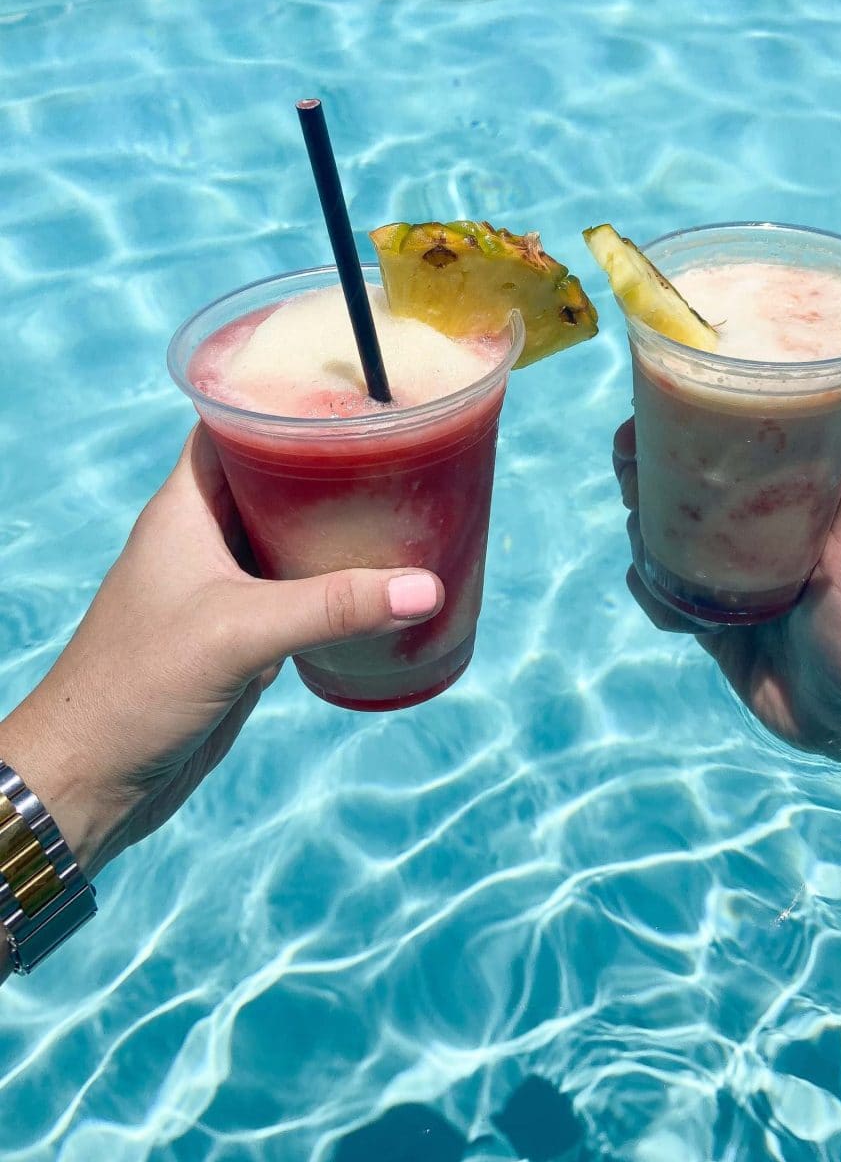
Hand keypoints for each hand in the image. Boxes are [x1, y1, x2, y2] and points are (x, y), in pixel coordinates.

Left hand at [0, 426, 443, 877]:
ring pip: (289, 534)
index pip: (232, 424)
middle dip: (329, 461)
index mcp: (186, 508)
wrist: (94, 775)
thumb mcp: (239, 632)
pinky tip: (382, 582)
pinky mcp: (241, 633)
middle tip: (398, 443)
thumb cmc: (136, 686)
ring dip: (337, 525)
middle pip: (273, 476)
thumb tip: (425, 587)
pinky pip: (297, 591)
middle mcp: (204, 537)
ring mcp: (223, 586)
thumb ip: (332, 606)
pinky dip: (336, 582)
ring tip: (405, 501)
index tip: (347, 386)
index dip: (281, 396)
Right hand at [613, 374, 840, 755]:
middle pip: (679, 478)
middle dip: (643, 470)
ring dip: (641, 531)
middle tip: (630, 473)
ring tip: (646, 542)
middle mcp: (753, 525)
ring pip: (658, 531)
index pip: (730, 436)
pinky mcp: (705, 613)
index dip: (685, 414)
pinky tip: (674, 611)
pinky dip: (654, 595)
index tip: (650, 406)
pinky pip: (658, 590)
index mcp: (791, 494)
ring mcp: (724, 568)